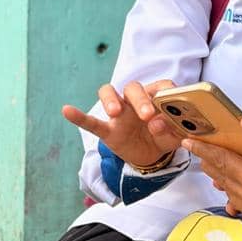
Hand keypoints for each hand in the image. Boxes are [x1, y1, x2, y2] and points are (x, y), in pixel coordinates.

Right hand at [62, 79, 183, 168]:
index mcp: (155, 97)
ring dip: (110, 100)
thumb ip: (172, 129)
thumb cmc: (164, 136)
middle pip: (133, 88)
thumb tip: (159, 124)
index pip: (160, 85)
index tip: (171, 102)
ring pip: (109, 93)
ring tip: (114, 112)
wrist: (151, 155)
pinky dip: (79, 116)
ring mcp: (119, 113)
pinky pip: (91, 122)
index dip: (166, 91)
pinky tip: (66, 110)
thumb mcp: (174, 136)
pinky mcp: (108, 130)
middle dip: (140, 99)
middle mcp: (135, 100)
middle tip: (146, 116)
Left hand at [184, 116, 241, 229]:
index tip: (188, 139)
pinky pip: (238, 201)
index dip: (204, 149)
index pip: (223, 161)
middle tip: (194, 145)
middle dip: (207, 160)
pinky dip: (228, 189)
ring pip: (227, 189)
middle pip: (221, 176)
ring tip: (207, 160)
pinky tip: (226, 184)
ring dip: (216, 174)